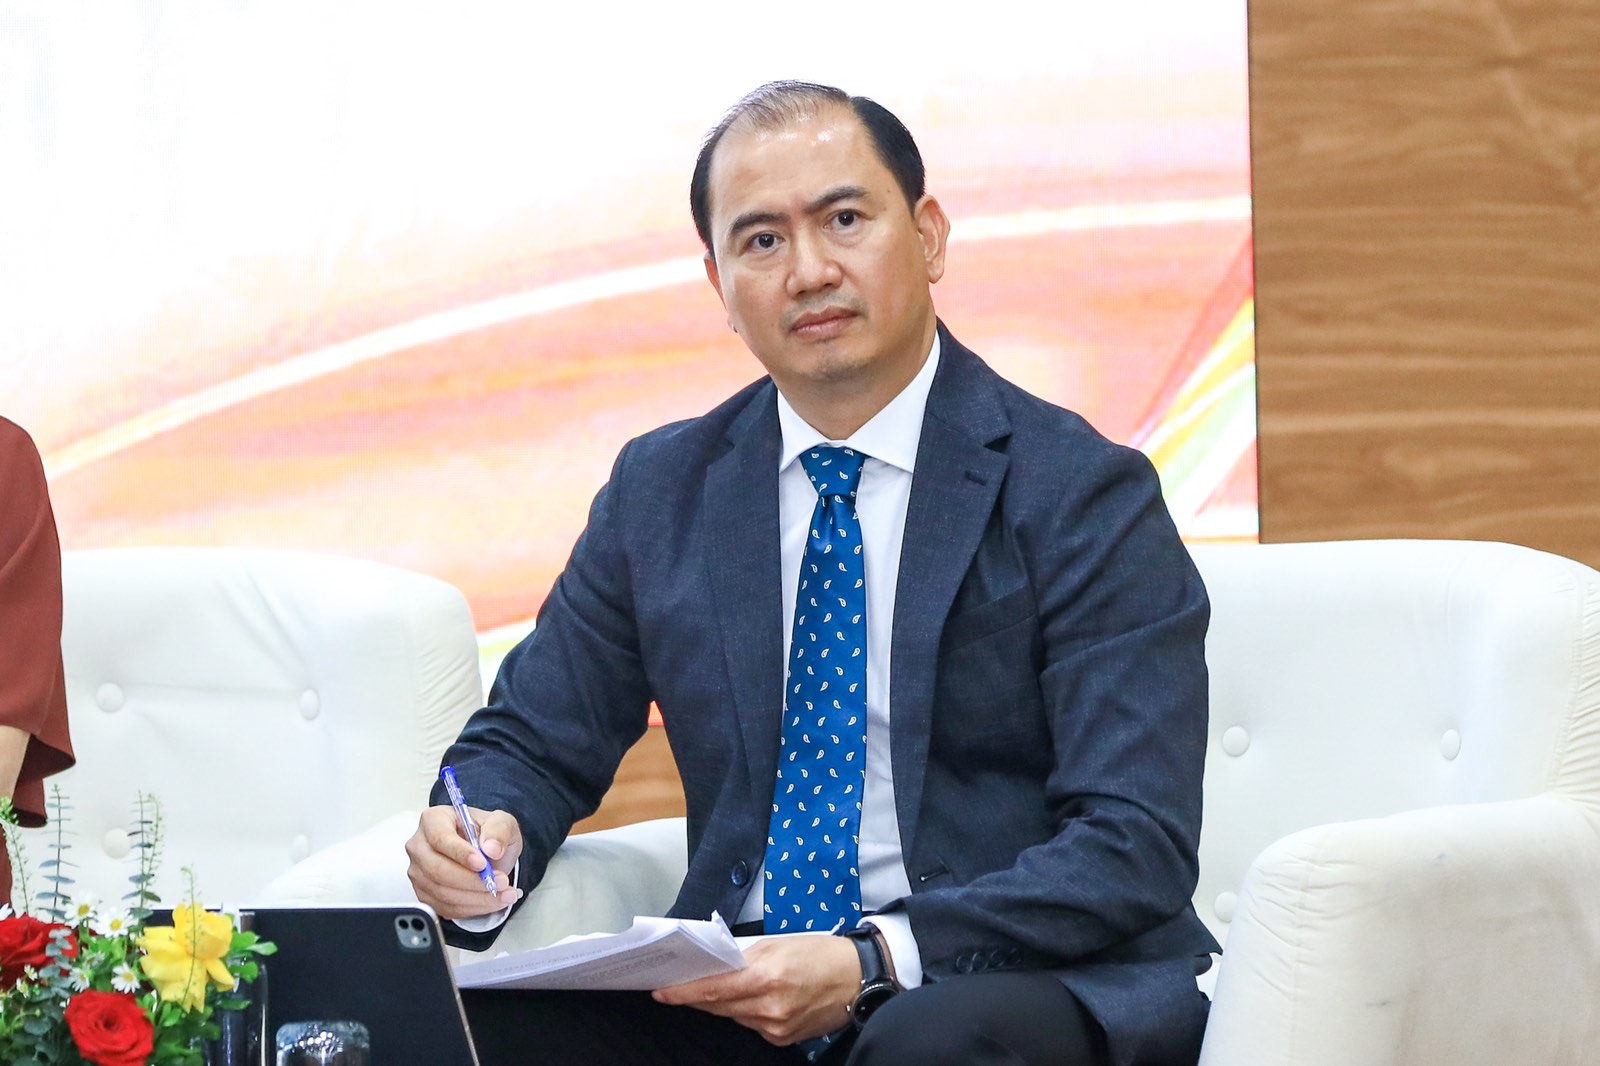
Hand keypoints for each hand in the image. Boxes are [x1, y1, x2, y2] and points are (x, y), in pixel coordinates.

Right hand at [405, 804, 523, 918]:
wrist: (486, 852)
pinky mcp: (424, 894)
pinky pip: (445, 907)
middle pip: (437, 869)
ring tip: (504, 893)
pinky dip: (471, 908)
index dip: (461, 853)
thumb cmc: (486, 833)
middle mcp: (420, 846)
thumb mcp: (501, 822)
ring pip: (442, 892)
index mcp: (434, 820)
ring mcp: (419, 872)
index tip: (483, 864)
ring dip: (477, 897)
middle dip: (473, 880)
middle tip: (500, 882)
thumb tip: (491, 848)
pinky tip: (491, 901)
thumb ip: (499, 830)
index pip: (440, 838)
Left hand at [652, 934, 859, 1045]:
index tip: (661, 992)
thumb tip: (715, 967)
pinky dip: (746, 1012)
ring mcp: (776, 1027)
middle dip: (697, 996)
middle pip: (718, 1005)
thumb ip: (744, 957)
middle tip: (677, 987)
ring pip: (733, 1016)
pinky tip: (753, 1000)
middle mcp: (769, 1007)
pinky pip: (751, 1025)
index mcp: (767, 976)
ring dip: (723, 1003)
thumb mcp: (778, 944)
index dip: (684, 992)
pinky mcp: (783, 1038)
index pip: (713, 989)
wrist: (858, 978)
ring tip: (719, 987)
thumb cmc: (820, 953)